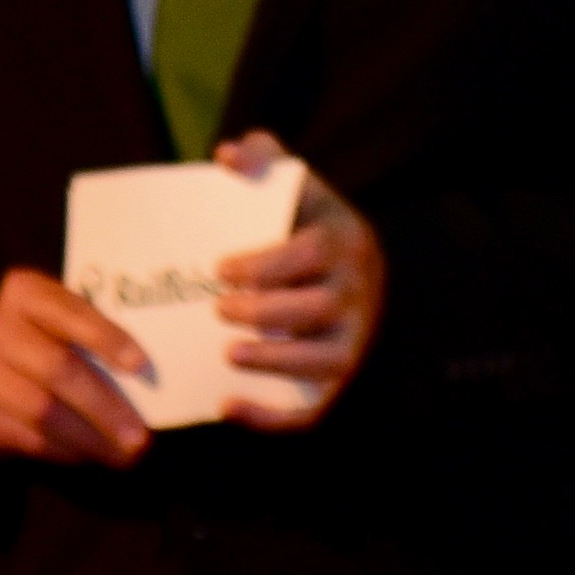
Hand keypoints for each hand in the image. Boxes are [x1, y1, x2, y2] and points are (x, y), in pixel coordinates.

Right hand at [0, 267, 152, 465]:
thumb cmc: (38, 346)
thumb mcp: (58, 327)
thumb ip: (91, 338)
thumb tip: (148, 377)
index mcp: (24, 293)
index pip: (70, 312)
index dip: (106, 338)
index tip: (141, 366)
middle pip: (58, 369)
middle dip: (105, 407)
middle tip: (140, 438)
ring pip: (42, 410)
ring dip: (89, 438)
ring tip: (122, 454)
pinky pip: (24, 437)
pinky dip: (63, 451)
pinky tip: (87, 455)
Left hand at [209, 131, 385, 421]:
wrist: (348, 268)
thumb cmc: (304, 225)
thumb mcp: (292, 185)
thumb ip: (262, 157)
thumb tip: (227, 156)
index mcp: (344, 240)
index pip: (313, 253)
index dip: (267, 264)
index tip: (220, 269)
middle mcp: (356, 291)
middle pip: (319, 307)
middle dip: (267, 311)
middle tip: (218, 308)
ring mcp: (351, 338)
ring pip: (324, 360)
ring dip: (276, 362)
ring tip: (228, 353)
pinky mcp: (337, 377)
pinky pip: (314, 407)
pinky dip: (273, 417)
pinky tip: (228, 406)